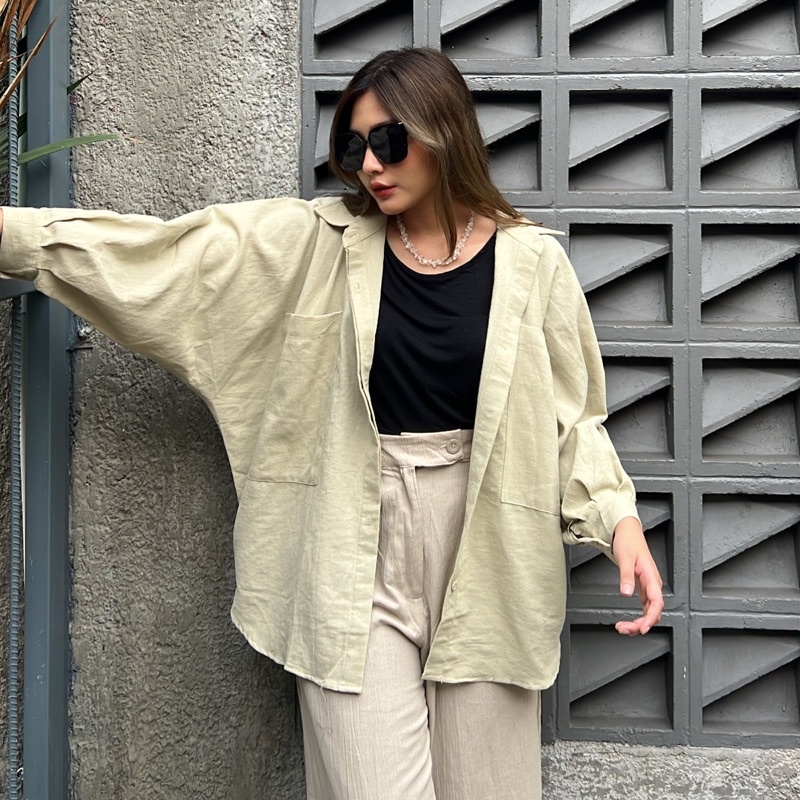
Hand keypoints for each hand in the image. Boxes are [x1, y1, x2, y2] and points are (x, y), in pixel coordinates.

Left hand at [612, 516, 663, 635]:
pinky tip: (629, 621)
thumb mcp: (625, 558)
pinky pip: (645, 606)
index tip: (642, 628)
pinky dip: (638, 616)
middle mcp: (653, 584)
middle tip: (624, 629)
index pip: (656, 603)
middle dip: (640, 624)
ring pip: (649, 611)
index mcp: (651, 577)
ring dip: (638, 622)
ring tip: (623, 628)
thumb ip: (626, 577)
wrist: (628, 532)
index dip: (650, 618)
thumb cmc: (628, 542)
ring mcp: (649, 586)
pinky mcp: (643, 586)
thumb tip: (626, 593)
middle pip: (653, 611)